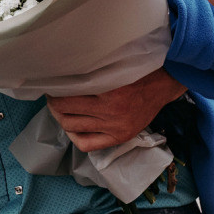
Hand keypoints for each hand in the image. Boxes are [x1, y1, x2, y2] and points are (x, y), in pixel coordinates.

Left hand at [47, 68, 186, 151]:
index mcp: (110, 91)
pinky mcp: (120, 137)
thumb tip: (61, 75)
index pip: (67, 96)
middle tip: (52, 97)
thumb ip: (91, 72)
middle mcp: (111, 111)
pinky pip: (87, 144)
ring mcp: (115, 127)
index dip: (54, 92)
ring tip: (60, 110)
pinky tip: (73, 127)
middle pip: (65, 112)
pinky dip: (74, 136)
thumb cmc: (136, 72)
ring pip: (72, 127)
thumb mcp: (114, 68)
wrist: (163, 85)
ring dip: (61, 118)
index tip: (51, 86)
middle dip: (54, 105)